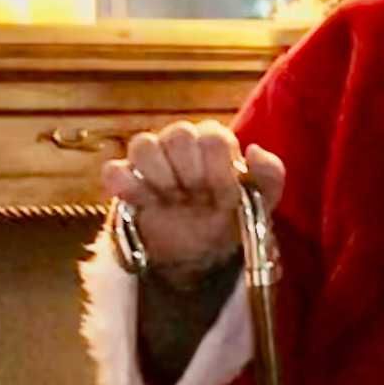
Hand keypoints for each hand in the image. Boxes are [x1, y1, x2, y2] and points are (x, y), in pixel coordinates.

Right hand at [102, 121, 284, 278]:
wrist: (201, 250)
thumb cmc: (232, 216)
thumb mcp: (261, 201)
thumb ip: (270, 174)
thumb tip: (253, 150)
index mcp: (214, 142)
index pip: (213, 136)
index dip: (219, 169)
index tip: (224, 198)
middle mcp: (181, 143)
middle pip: (179, 134)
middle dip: (192, 172)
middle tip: (196, 198)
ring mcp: (151, 161)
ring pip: (143, 144)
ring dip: (160, 176)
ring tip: (172, 201)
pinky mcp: (126, 181)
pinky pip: (114, 171)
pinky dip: (126, 186)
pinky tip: (144, 204)